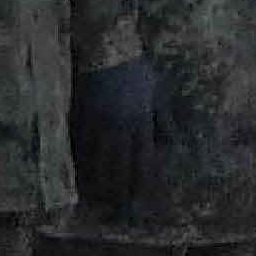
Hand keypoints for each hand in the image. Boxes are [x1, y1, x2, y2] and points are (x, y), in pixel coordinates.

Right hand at [68, 59, 171, 212]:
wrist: (105, 49)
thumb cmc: (135, 70)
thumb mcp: (158, 91)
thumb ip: (165, 119)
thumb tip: (175, 144)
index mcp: (141, 121)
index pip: (144, 159)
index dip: (143, 180)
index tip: (142, 198)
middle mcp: (120, 126)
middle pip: (121, 164)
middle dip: (121, 188)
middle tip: (120, 207)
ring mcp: (98, 123)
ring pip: (99, 160)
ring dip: (101, 182)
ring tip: (101, 199)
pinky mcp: (79, 117)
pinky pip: (80, 147)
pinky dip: (81, 163)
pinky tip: (81, 177)